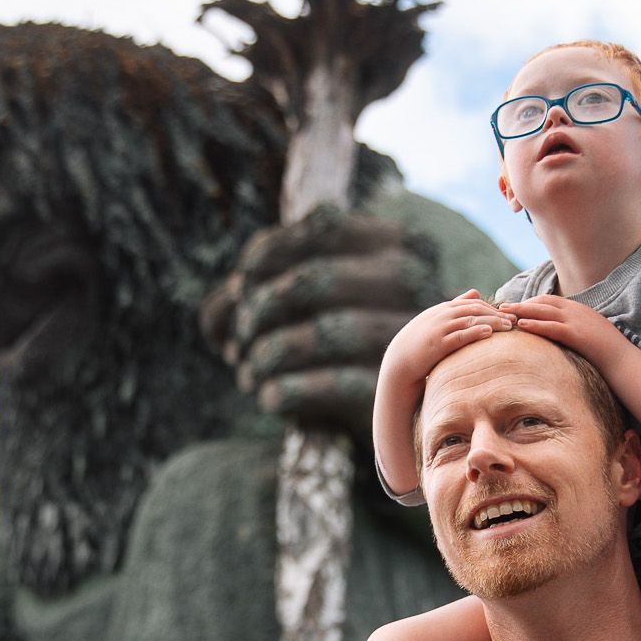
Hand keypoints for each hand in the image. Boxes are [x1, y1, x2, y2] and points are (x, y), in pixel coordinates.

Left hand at [200, 205, 443, 436]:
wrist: (400, 414)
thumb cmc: (344, 346)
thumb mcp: (306, 303)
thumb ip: (255, 287)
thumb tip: (226, 303)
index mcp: (396, 244)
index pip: (321, 227)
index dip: (266, 254)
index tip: (240, 288)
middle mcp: (413, 282)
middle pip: (314, 281)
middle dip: (259, 313)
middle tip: (238, 342)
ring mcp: (414, 337)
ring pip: (324, 333)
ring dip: (267, 356)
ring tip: (249, 374)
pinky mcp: (401, 392)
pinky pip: (335, 385)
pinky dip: (287, 391)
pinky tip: (270, 397)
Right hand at [380, 290, 510, 384]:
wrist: (399, 361)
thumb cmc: (420, 343)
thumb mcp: (438, 320)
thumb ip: (457, 305)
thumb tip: (476, 292)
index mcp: (443, 309)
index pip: (473, 304)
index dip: (492, 308)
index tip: (508, 315)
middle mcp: (442, 315)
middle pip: (475, 310)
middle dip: (496, 314)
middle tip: (515, 320)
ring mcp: (439, 329)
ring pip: (470, 320)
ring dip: (492, 322)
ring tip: (509, 327)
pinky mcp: (437, 344)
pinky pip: (459, 336)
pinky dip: (475, 332)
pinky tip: (489, 333)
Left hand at [502, 294, 632, 368]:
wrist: (625, 361)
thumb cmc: (608, 353)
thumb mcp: (589, 336)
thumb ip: (574, 331)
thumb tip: (560, 337)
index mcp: (580, 310)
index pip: (550, 301)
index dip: (531, 304)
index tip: (516, 308)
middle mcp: (577, 311)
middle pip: (543, 302)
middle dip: (521, 304)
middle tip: (502, 307)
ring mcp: (577, 321)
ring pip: (544, 311)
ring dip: (522, 311)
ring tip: (504, 313)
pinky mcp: (577, 334)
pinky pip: (552, 327)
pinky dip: (535, 324)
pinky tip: (521, 326)